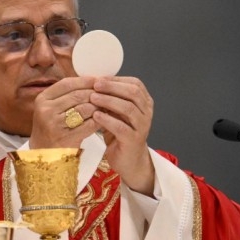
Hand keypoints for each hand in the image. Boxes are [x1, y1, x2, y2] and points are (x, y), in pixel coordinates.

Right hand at [29, 77, 99, 148]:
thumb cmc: (53, 129)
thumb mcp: (52, 108)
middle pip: (77, 95)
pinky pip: (89, 125)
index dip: (85, 80)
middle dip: (95, 94)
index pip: (67, 83)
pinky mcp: (66, 138)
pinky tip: (103, 120)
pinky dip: (98, 121)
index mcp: (42, 99)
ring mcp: (54, 125)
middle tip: (107, 94)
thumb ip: (67, 94)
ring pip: (84, 108)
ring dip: (98, 107)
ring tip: (105, 107)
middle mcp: (46, 110)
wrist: (45, 155)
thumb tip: (93, 80)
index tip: (98, 79)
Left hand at [90, 76, 154, 195]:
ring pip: (128, 108)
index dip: (116, 79)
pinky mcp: (134, 140)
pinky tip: (96, 115)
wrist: (129, 160)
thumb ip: (111, 98)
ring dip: (109, 101)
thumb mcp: (116, 112)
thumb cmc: (120, 134)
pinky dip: (107, 119)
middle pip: (133, 93)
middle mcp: (147, 112)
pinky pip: (121, 127)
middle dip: (112, 87)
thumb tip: (94, 81)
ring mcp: (142, 127)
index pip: (134, 84)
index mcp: (145, 102)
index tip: (98, 78)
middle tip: (95, 85)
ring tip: (93, 98)